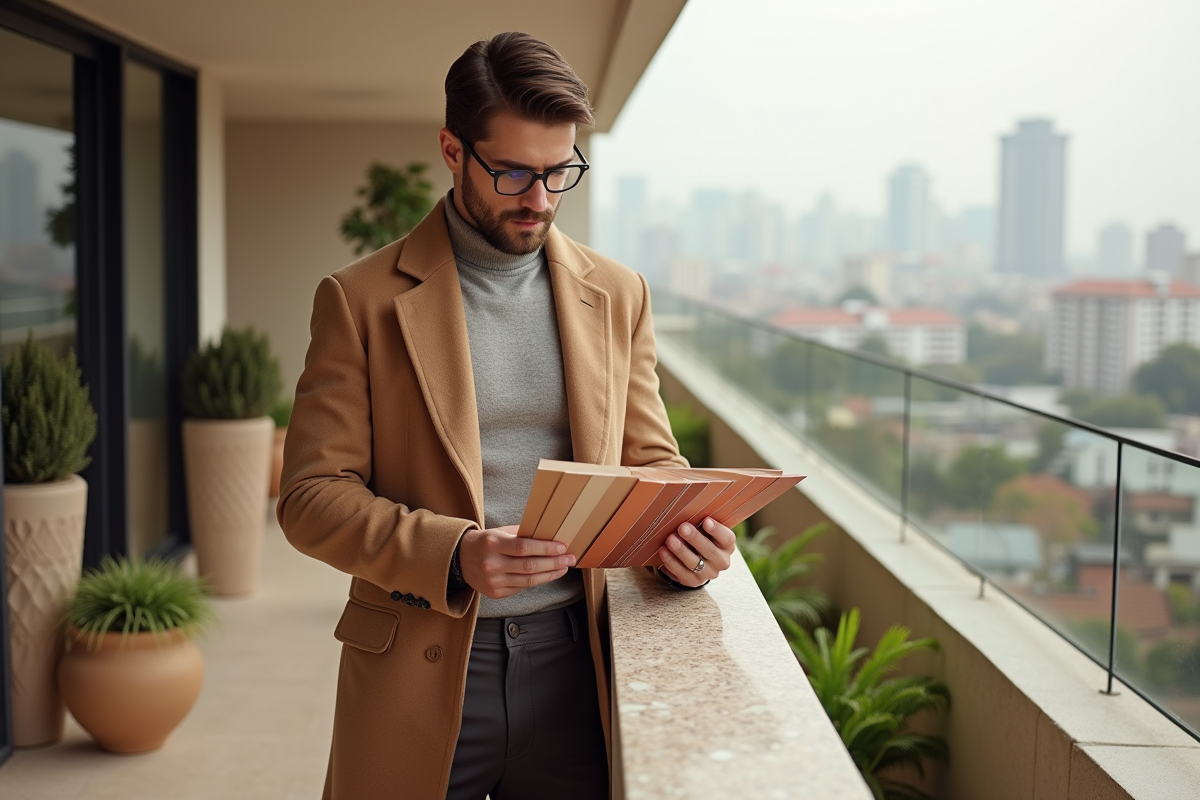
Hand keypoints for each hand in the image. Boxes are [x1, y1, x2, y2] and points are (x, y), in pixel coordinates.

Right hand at [457, 525, 576, 599]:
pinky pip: (522, 587)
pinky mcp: (496, 593)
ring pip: (528, 580)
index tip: (562, 547)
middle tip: (570, 558)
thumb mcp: (500, 533)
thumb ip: (522, 535)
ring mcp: (493, 581)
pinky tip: (548, 575)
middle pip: (529, 566)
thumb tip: (550, 537)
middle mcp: (492, 564)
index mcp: (493, 544)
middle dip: (554, 562)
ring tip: (563, 568)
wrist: (460, 559)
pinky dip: (537, 581)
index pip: (524, 547)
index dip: (545, 548)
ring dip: (550, 574)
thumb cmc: (485, 542)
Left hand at [657, 517, 735, 587]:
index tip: (706, 521)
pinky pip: (682, 573)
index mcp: (727, 545)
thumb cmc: (701, 536)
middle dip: (694, 539)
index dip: (717, 530)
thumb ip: (701, 522)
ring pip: (694, 563)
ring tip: (670, 539)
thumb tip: (686, 509)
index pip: (726, 538)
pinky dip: (671, 562)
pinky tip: (663, 551)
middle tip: (682, 527)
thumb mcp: (705, 529)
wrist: (697, 559)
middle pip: (709, 551)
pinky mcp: (694, 581)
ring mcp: (708, 573)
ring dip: (681, 551)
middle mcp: (721, 561)